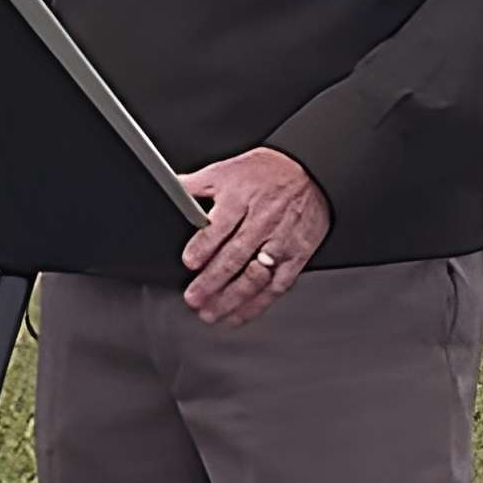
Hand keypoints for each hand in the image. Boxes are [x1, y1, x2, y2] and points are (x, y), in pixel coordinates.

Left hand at [178, 148, 331, 326]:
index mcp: (241, 199)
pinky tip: (240, 313)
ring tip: (211, 312)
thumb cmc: (267, 172)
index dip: (204, 246)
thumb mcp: (228, 169)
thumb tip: (171, 187)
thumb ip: (197, 183)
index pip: (221, 226)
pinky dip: (258, 303)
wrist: (311, 172)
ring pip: (255, 276)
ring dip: (231, 298)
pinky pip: (277, 285)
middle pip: (235, 256)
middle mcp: (262, 221)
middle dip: (212, 281)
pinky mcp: (296, 256)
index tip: (190, 263)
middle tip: (194, 298)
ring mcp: (281, 241)